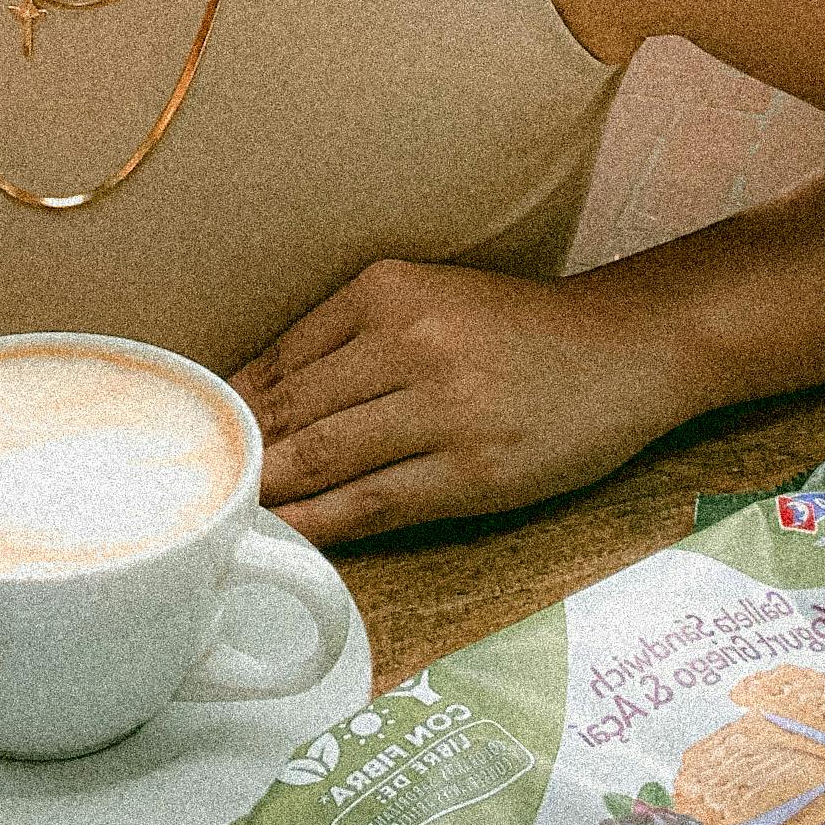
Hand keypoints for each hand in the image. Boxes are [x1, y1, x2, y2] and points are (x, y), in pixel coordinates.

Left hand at [230, 259, 693, 545]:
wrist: (627, 348)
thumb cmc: (518, 329)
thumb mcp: (432, 300)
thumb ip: (351, 338)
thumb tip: (257, 393)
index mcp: (389, 290)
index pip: (283, 356)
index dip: (234, 405)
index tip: (203, 437)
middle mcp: (411, 341)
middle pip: (293, 409)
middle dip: (241, 453)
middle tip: (197, 486)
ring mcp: (443, 410)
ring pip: (324, 456)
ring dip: (270, 490)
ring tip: (226, 514)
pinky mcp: (473, 472)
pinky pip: (374, 503)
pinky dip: (320, 523)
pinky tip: (285, 535)